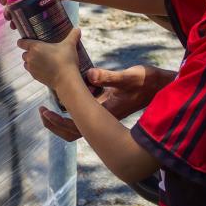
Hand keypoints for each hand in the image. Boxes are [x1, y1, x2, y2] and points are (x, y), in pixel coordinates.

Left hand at [17, 28, 82, 89]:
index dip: (23, 41)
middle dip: (30, 52)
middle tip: (40, 50)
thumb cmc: (66, 60)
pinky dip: (35, 69)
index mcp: (35, 47)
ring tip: (42, 60)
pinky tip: (44, 68)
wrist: (66, 79)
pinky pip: (31, 71)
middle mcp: (30, 57)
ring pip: (26, 63)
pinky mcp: (34, 77)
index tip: (27, 40)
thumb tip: (77, 29)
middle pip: (24, 53)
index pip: (21, 43)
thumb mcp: (70, 45)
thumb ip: (73, 35)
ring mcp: (31, 68)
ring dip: (31, 61)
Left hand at [38, 64, 175, 141]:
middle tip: (41, 111)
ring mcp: (107, 116)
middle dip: (56, 124)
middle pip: (74, 131)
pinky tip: (69, 98)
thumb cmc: (149, 82)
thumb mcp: (130, 76)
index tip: (45, 111)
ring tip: (49, 108)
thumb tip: (89, 74)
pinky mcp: (109, 111)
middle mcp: (105, 118)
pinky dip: (73, 112)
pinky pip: (87, 118)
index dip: (58, 121)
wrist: (164, 88)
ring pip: (80, 127)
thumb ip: (110, 76)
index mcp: (106, 112)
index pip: (77, 125)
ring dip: (63, 121)